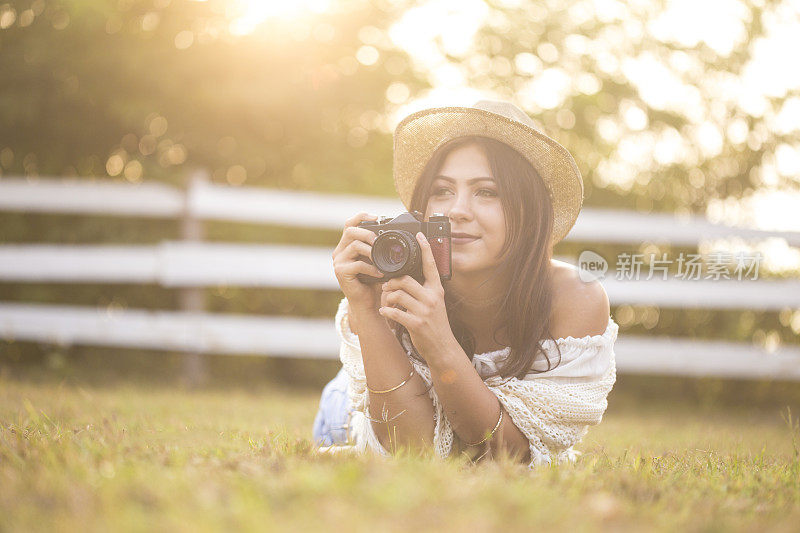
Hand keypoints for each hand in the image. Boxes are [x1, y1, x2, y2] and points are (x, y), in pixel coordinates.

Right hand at [332, 212, 384, 312]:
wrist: (366, 302)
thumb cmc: (373, 281)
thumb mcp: (376, 260)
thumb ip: (377, 247)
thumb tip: (393, 233)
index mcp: (347, 245)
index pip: (350, 224)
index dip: (361, 217)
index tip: (376, 217)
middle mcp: (339, 251)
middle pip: (350, 231)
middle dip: (367, 233)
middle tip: (378, 241)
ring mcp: (338, 261)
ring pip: (354, 246)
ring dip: (371, 251)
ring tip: (381, 259)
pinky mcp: (341, 272)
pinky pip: (357, 264)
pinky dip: (371, 268)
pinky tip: (379, 273)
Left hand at [378, 232, 455, 359]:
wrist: (442, 347)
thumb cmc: (435, 324)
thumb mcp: (434, 303)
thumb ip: (423, 290)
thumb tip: (404, 278)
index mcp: (437, 290)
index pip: (431, 265)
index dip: (426, 249)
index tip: (419, 235)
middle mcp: (432, 298)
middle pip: (405, 279)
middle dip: (391, 282)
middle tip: (386, 287)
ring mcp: (425, 311)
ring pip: (398, 294)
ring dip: (387, 298)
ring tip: (385, 302)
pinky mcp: (416, 323)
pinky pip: (395, 312)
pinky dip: (386, 311)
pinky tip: (385, 312)